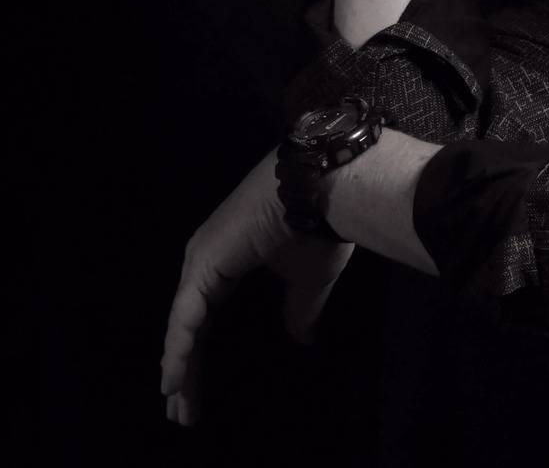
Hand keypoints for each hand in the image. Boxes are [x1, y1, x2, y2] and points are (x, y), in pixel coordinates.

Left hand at [160, 149, 353, 425]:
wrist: (325, 185)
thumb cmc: (321, 225)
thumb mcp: (310, 278)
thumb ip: (299, 309)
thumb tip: (302, 338)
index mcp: (231, 259)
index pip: (209, 316)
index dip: (203, 354)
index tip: (198, 392)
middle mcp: (209, 258)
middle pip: (191, 324)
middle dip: (187, 369)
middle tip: (183, 411)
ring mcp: (202, 260)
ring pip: (184, 325)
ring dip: (180, 368)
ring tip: (179, 408)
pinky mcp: (203, 265)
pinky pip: (186, 318)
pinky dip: (179, 351)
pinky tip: (174, 381)